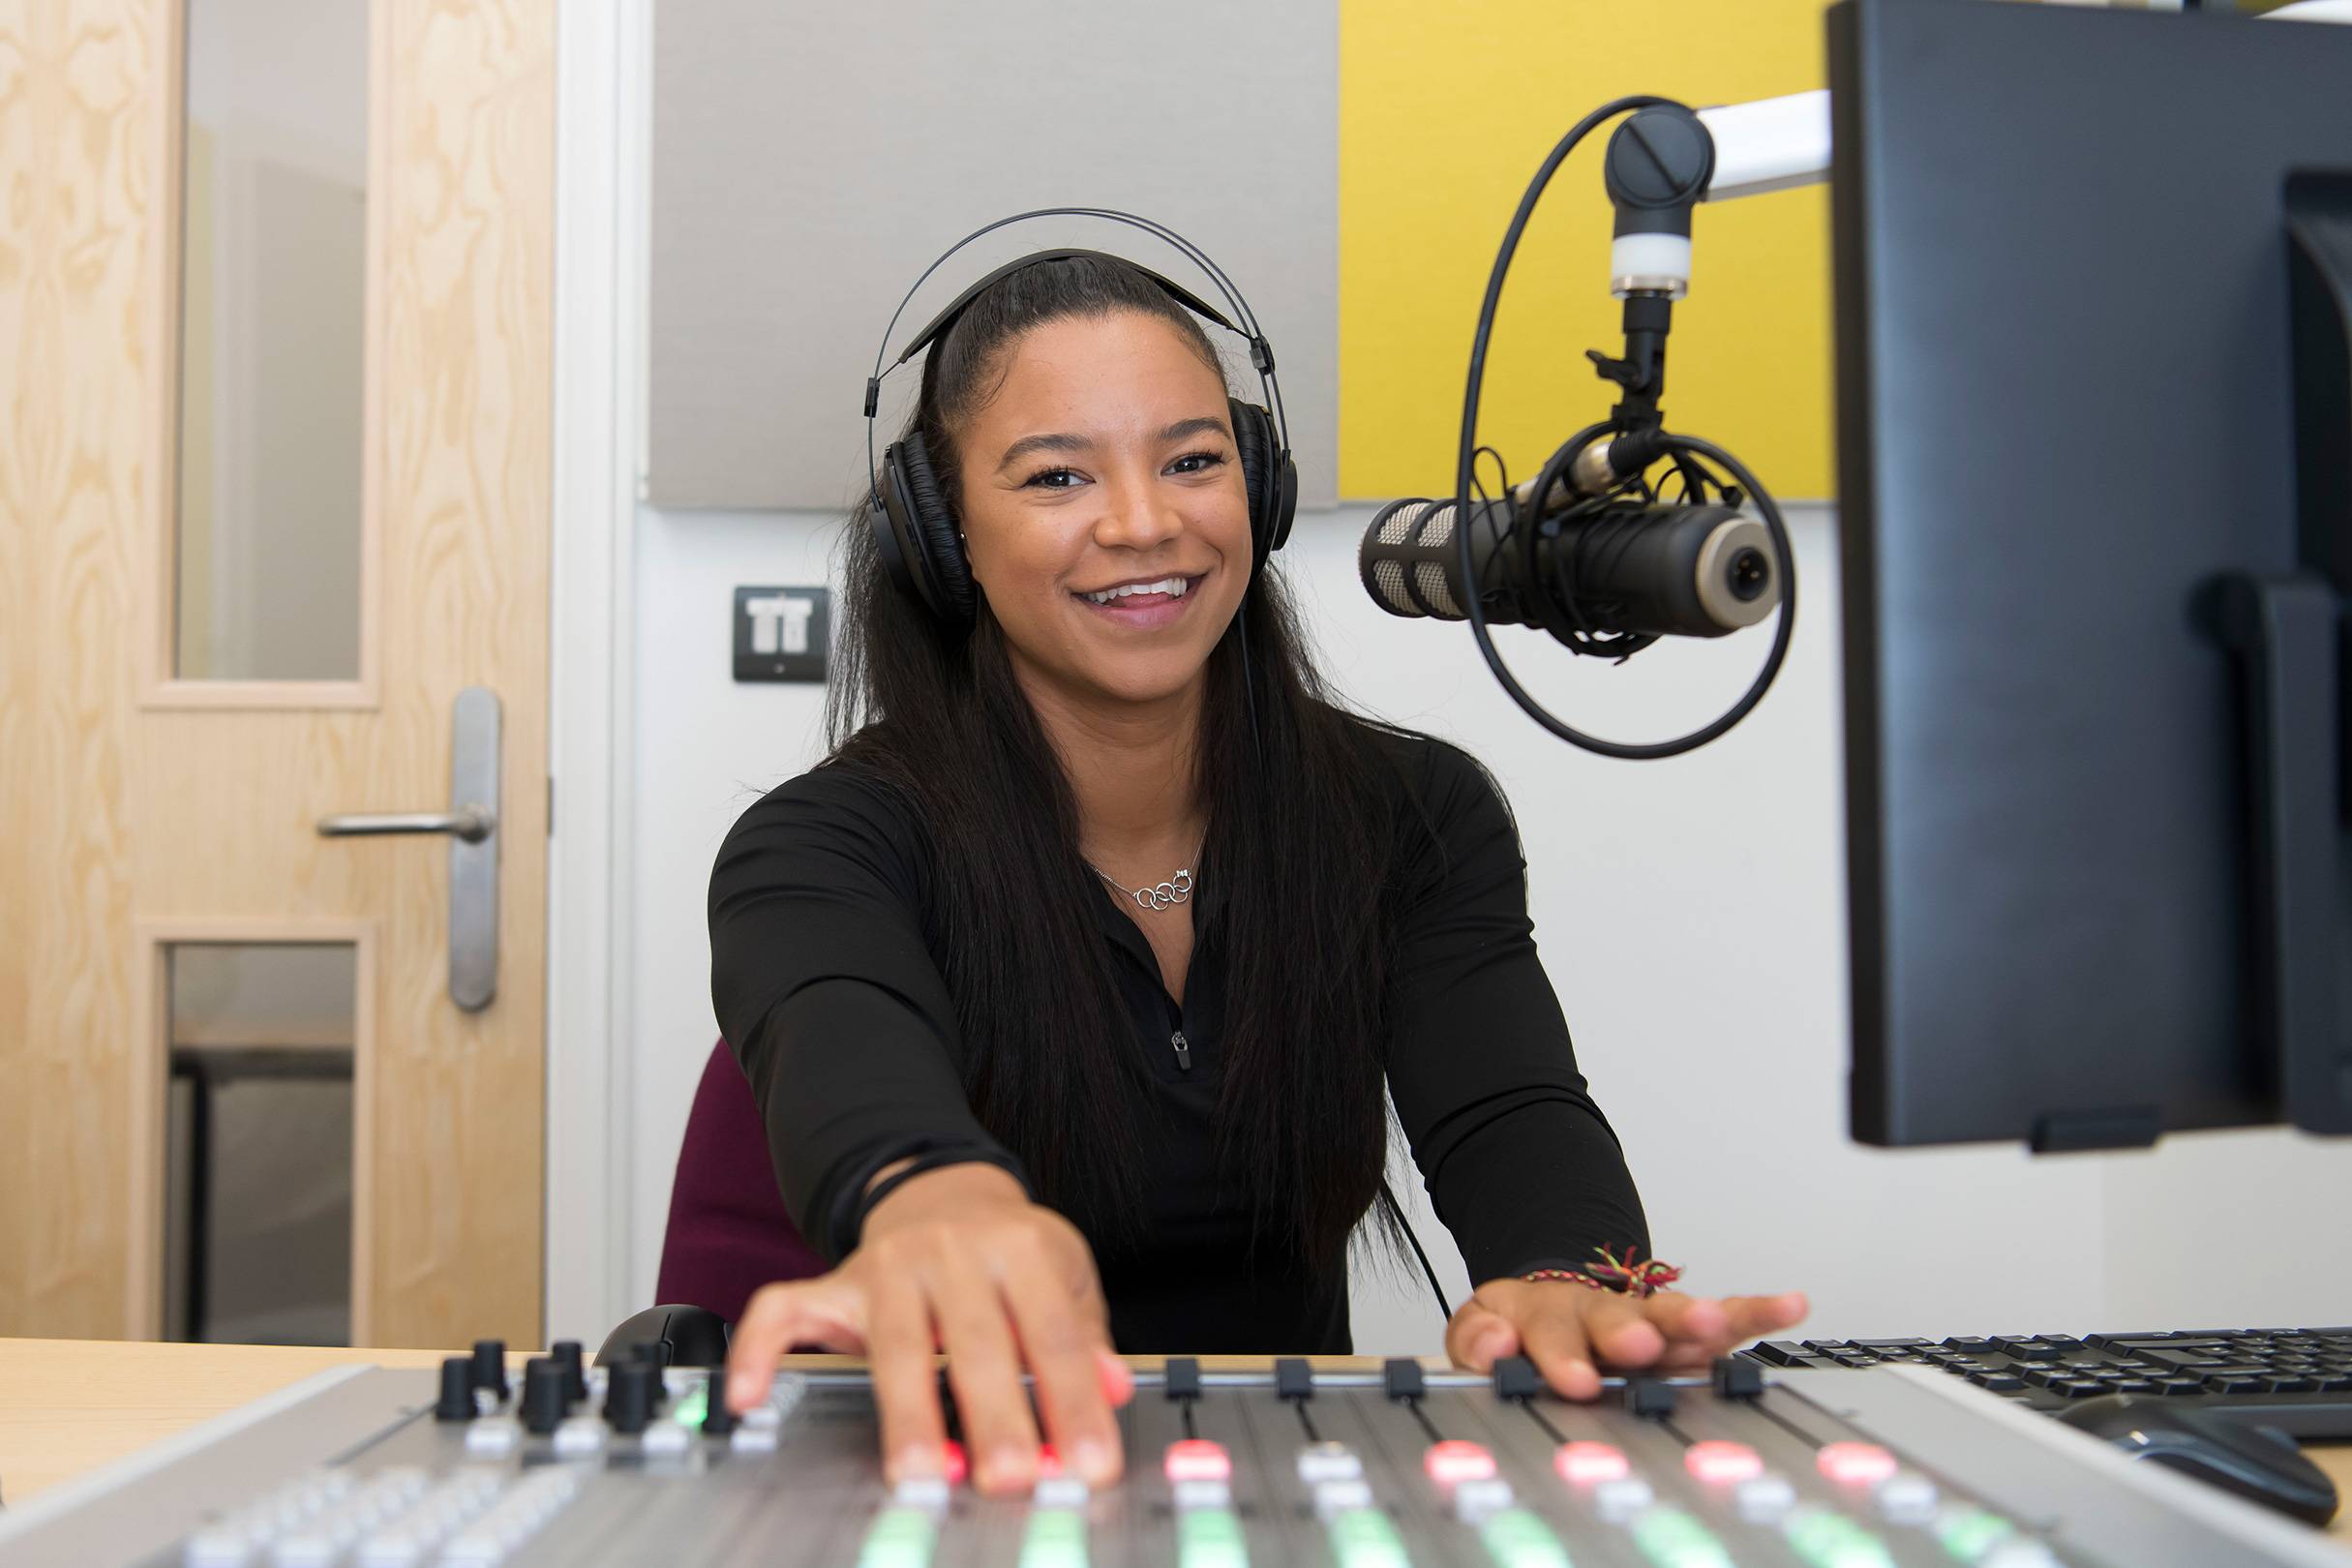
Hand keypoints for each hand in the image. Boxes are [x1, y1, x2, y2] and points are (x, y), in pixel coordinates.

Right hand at [721, 1163, 1132, 1495]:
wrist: (944, 1192)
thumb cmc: (1010, 1251)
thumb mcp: (1064, 1273)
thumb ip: (1085, 1335)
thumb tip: (1113, 1390)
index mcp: (1018, 1247)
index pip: (1051, 1333)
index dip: (1072, 1401)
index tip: (1087, 1462)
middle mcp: (950, 1252)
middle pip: (974, 1341)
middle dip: (995, 1414)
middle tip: (1011, 1476)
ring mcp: (885, 1266)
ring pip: (894, 1342)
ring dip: (910, 1412)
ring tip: (923, 1472)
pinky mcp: (832, 1282)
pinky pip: (781, 1311)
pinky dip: (757, 1352)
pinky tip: (747, 1398)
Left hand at [1446, 1277, 1807, 1398]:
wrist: (1555, 1295)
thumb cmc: (1524, 1325)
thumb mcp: (1483, 1328)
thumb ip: (1477, 1341)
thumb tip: (1495, 1349)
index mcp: (1546, 1313)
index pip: (1550, 1330)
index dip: (1560, 1354)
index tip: (1573, 1379)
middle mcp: (1603, 1312)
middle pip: (1617, 1317)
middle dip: (1631, 1332)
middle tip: (1640, 1345)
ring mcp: (1647, 1317)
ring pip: (1673, 1315)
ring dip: (1694, 1319)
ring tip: (1715, 1322)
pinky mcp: (1686, 1326)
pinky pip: (1726, 1315)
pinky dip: (1757, 1311)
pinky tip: (1789, 1304)